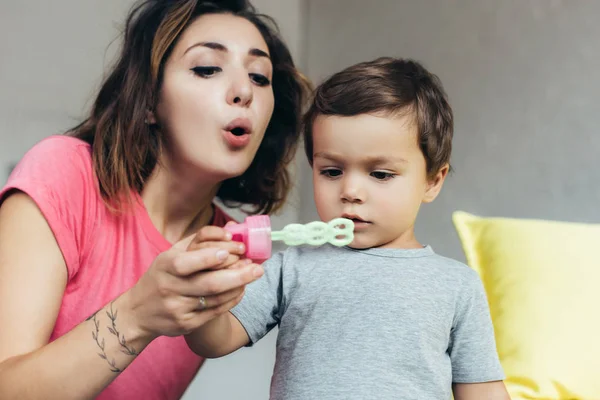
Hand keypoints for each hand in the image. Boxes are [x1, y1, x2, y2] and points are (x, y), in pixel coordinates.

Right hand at [124, 231, 262, 340]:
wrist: (139, 313)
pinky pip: (215, 312)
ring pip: (215, 299)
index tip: (231, 251)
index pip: (187, 263)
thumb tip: (230, 229)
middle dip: (238, 275)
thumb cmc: (161, 276)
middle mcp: (170, 288)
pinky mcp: (186, 324)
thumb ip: (198, 240)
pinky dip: (232, 300)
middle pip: (209, 284)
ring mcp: (178, 308)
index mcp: (165, 266)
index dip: (209, 258)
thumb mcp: (170, 254)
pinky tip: (241, 290)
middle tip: (257, 268)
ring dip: (238, 287)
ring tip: (253, 275)